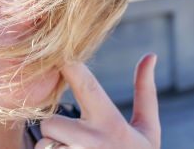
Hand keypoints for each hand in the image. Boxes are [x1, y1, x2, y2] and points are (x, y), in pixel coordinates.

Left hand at [36, 53, 160, 148]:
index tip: (59, 55)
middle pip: (50, 121)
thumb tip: (150, 54)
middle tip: (74, 138)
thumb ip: (145, 93)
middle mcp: (90, 143)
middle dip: (56, 128)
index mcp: (110, 124)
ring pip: (43, 145)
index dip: (68, 64)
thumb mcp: (148, 130)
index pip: (83, 83)